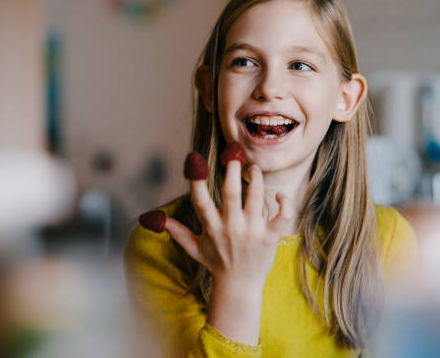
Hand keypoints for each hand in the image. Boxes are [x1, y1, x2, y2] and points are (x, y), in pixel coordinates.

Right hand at [165, 160, 293, 296]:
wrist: (239, 287)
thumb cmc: (217, 264)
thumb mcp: (194, 248)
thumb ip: (177, 231)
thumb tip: (155, 219)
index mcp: (212, 227)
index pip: (200, 200)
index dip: (197, 180)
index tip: (195, 160)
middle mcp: (231, 227)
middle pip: (231, 193)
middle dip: (232, 171)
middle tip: (234, 153)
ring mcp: (252, 232)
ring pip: (256, 198)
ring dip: (257, 179)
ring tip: (254, 168)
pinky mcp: (270, 237)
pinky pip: (281, 216)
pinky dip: (283, 203)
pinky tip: (279, 195)